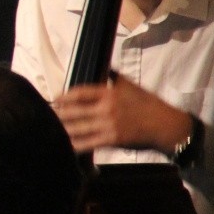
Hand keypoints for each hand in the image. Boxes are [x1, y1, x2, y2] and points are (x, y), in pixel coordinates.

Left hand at [54, 77, 192, 155]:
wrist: (166, 125)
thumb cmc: (149, 104)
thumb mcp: (132, 86)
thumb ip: (115, 78)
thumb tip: (105, 68)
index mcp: (110, 93)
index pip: (80, 92)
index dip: (64, 96)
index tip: (54, 98)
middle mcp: (107, 108)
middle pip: (74, 111)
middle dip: (58, 113)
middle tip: (47, 114)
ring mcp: (109, 125)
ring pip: (78, 128)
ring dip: (62, 129)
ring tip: (50, 128)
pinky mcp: (112, 140)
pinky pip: (88, 143)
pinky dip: (75, 144)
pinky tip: (66, 144)